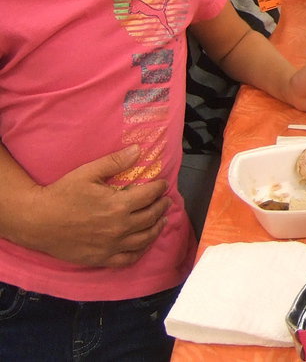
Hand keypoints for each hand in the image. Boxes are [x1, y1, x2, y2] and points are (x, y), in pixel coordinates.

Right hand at [17, 146, 168, 266]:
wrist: (36, 221)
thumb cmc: (61, 194)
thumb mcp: (88, 172)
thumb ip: (115, 162)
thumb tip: (137, 150)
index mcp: (118, 205)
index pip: (150, 195)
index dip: (159, 188)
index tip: (162, 184)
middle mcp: (119, 228)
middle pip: (151, 217)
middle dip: (161, 206)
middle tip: (165, 200)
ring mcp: (111, 246)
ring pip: (144, 239)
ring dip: (157, 228)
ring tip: (161, 220)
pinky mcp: (101, 258)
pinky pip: (128, 259)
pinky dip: (140, 251)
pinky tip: (144, 244)